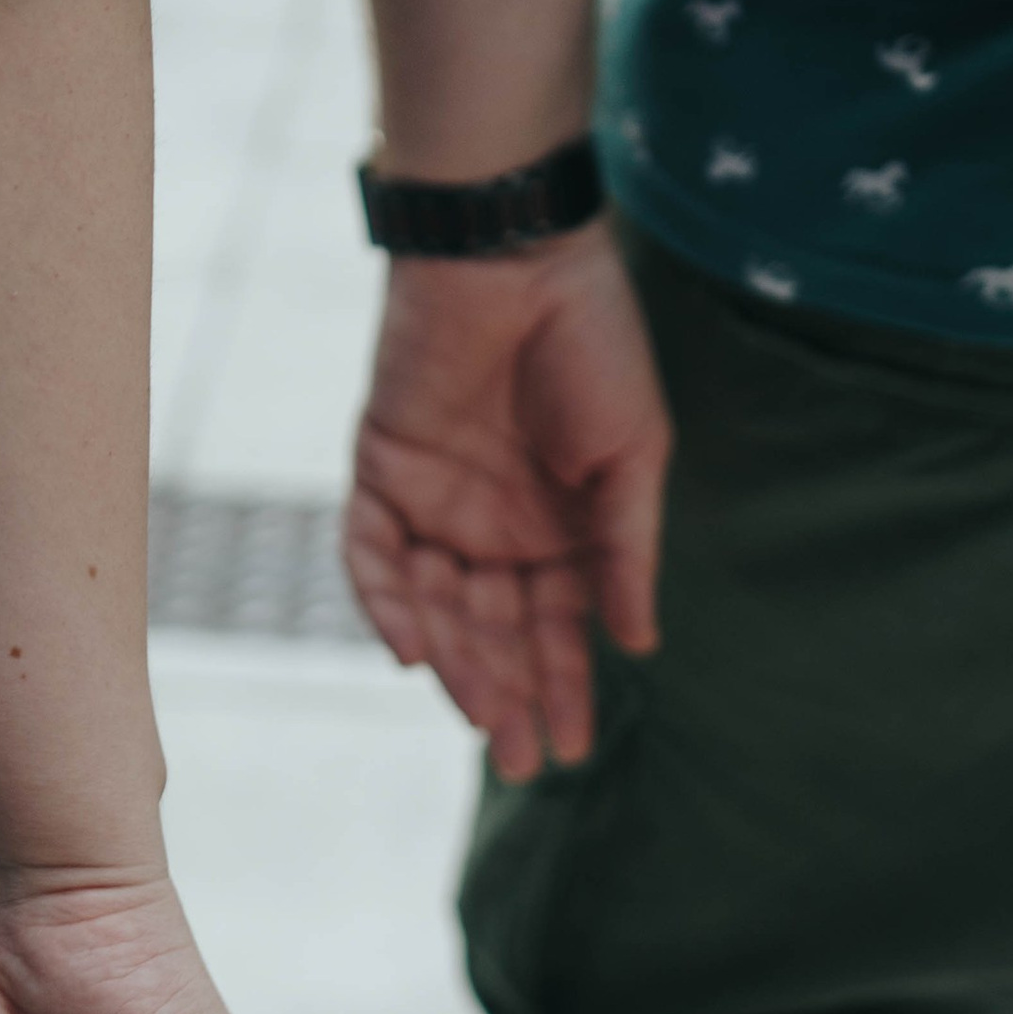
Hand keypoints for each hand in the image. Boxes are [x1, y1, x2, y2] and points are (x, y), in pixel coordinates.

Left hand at [343, 222, 672, 779]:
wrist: (516, 252)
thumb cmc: (593, 343)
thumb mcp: (632, 456)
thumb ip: (625, 552)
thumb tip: (638, 645)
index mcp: (559, 526)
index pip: (557, 626)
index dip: (566, 685)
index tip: (576, 745)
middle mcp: (493, 525)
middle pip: (494, 630)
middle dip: (512, 694)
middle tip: (527, 760)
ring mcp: (434, 501)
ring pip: (437, 606)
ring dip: (457, 664)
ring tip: (484, 719)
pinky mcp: (380, 471)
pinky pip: (374, 555)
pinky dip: (389, 603)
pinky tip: (414, 653)